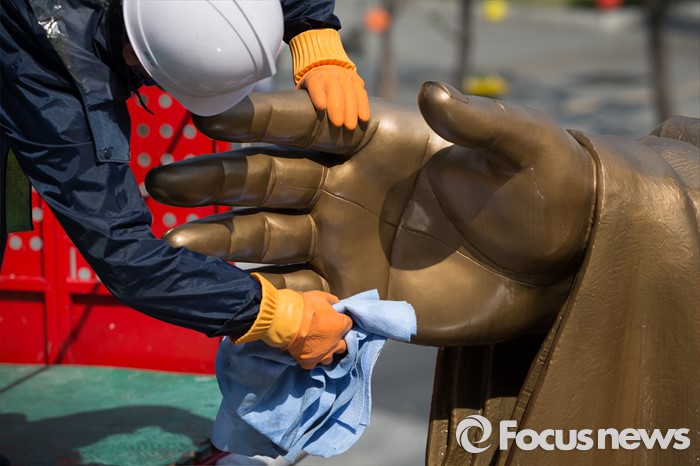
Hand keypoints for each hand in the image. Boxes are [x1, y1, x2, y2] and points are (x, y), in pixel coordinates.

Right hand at [145, 82, 595, 345]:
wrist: (557, 267)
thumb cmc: (548, 196)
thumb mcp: (527, 150)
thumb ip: (478, 121)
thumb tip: (431, 92)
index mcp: (380, 141)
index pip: (308, 122)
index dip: (260, 118)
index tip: (210, 118)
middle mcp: (348, 188)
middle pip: (269, 179)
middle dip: (214, 179)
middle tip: (161, 178)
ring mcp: (346, 241)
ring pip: (269, 238)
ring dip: (221, 241)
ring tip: (173, 245)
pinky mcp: (356, 291)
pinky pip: (298, 295)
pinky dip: (262, 299)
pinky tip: (221, 299)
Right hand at [289, 290, 352, 368]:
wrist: (287, 320)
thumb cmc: (306, 306)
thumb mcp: (321, 296)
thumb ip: (332, 301)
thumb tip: (336, 303)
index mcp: (341, 326)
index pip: (349, 324)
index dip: (342, 320)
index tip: (336, 318)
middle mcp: (336, 343)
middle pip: (344, 345)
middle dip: (338, 340)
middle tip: (329, 334)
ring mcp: (323, 354)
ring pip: (330, 358)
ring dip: (326, 352)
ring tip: (318, 346)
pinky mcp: (310, 361)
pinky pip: (313, 364)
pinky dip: (311, 359)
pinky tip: (307, 353)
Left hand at [297, 65, 369, 130]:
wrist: (327, 67)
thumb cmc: (312, 88)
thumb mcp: (303, 91)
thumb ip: (299, 102)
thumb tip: (292, 122)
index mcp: (314, 77)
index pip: (315, 85)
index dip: (318, 95)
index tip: (321, 107)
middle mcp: (330, 75)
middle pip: (334, 90)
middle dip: (337, 108)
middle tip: (338, 125)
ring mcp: (344, 76)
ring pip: (350, 92)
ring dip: (352, 110)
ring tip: (351, 126)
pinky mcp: (356, 80)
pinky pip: (361, 93)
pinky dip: (363, 106)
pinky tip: (363, 118)